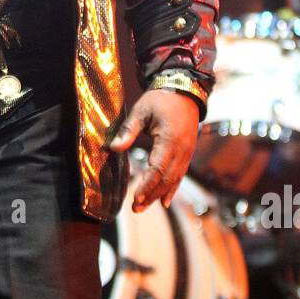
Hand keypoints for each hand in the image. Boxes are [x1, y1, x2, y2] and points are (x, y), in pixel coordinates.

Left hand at [110, 89, 199, 211]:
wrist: (184, 90)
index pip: (157, 169)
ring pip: (174, 179)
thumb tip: (112, 148)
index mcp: (169, 140)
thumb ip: (128, 131)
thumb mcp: (141, 111)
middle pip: (166, 179)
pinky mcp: (188, 153)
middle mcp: (181, 150)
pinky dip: (172, 189)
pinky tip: (164, 201)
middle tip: (136, 208)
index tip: (135, 198)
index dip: (147, 186)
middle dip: (151, 195)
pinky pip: (180, 174)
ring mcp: (187, 152)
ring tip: (145, 207)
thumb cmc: (160, 100)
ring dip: (160, 195)